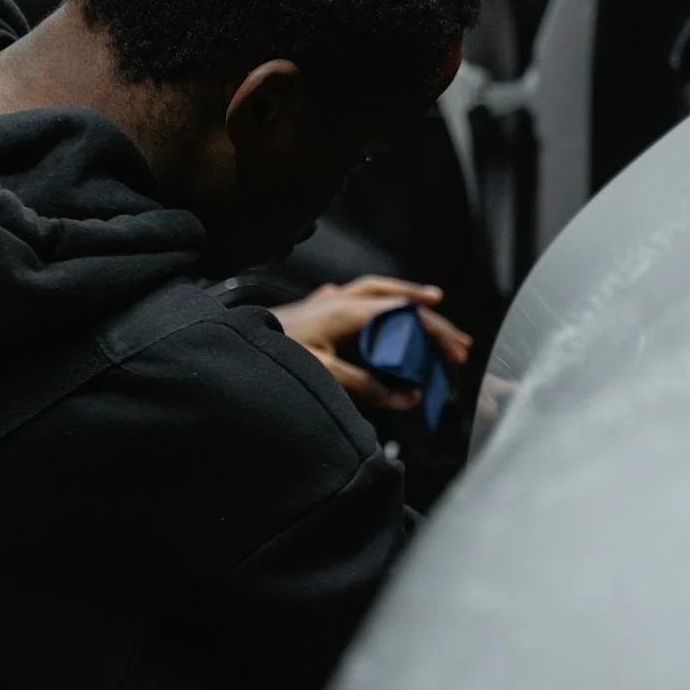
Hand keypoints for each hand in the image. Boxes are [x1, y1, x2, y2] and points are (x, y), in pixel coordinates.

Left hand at [271, 276, 472, 411]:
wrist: (233, 347)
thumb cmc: (276, 355)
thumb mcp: (326, 375)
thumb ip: (368, 386)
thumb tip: (406, 396)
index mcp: (348, 311)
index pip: (405, 314)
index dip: (435, 332)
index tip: (455, 352)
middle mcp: (340, 299)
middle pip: (396, 297)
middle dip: (429, 315)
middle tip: (454, 339)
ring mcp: (327, 301)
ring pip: (376, 292)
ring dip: (404, 301)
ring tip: (428, 310)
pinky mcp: (315, 310)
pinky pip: (356, 299)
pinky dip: (376, 304)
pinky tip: (376, 315)